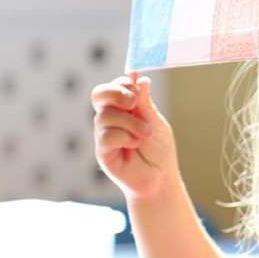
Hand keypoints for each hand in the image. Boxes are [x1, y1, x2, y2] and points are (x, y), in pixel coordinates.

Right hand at [91, 76, 178, 200]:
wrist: (160, 177)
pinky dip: (124, 137)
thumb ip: (146, 104)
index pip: (113, 87)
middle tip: (133, 103)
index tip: (137, 90)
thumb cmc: (159, 151)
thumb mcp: (156, 123)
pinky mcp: (102, 151)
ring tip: (145, 134)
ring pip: (105, 116)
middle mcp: (111, 119)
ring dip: (130, 123)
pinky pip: (105, 136)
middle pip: (98, 94)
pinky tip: (134, 145)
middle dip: (116, 94)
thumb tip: (141, 79)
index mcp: (124, 109)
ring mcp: (104, 134)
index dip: (122, 84)